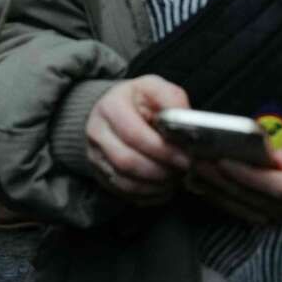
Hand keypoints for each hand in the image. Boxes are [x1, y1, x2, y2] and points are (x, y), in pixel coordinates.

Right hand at [84, 76, 190, 204]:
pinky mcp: (100, 174)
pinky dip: (149, 194)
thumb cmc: (138, 101)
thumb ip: (171, 99)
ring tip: (175, 178)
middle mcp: (96, 131)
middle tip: (183, 171)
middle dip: (161, 171)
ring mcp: (95, 155)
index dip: (163, 150)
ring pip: (125, 181)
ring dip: (156, 185)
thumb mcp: (154, 87)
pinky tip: (163, 186)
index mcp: (110, 107)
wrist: (112, 111)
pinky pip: (125, 193)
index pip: (134, 134)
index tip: (185, 157)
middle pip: (127, 161)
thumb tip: (186, 119)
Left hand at [188, 133, 281, 228]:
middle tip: (196, 160)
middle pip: (260, 200)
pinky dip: (227, 200)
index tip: (223, 160)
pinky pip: (252, 213)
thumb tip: (270, 154)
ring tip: (193, 170)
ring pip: (251, 209)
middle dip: (225, 181)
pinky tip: (205, 186)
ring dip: (220, 192)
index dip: (250, 176)